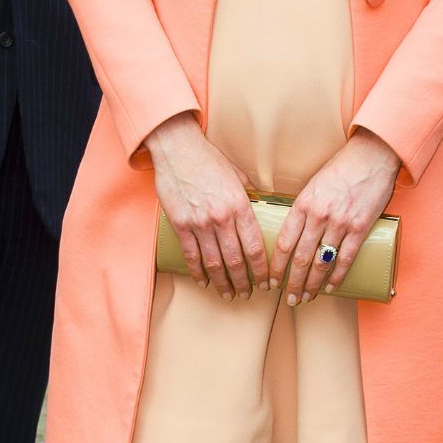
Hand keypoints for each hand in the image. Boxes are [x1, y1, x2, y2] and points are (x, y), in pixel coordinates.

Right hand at [145, 112, 267, 299]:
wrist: (177, 149)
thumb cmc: (209, 160)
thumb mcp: (238, 175)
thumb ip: (250, 195)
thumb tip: (263, 208)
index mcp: (240, 206)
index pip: (255, 247)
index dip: (261, 270)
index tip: (265, 282)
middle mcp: (221, 218)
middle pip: (235, 260)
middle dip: (244, 282)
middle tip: (247, 294)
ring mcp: (199, 223)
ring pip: (214, 263)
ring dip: (223, 282)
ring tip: (228, 294)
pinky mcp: (180, 224)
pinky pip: (191, 255)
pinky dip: (198, 272)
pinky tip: (204, 282)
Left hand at [268, 130, 400, 305]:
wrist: (372, 156)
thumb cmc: (341, 169)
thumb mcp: (313, 185)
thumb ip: (304, 208)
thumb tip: (294, 232)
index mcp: (303, 204)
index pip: (284, 243)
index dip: (276, 266)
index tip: (271, 281)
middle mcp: (318, 215)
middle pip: (300, 258)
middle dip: (292, 283)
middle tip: (289, 299)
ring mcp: (340, 223)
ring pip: (321, 262)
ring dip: (312, 284)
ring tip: (306, 298)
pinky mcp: (360, 227)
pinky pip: (345, 258)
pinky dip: (336, 277)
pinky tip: (330, 287)